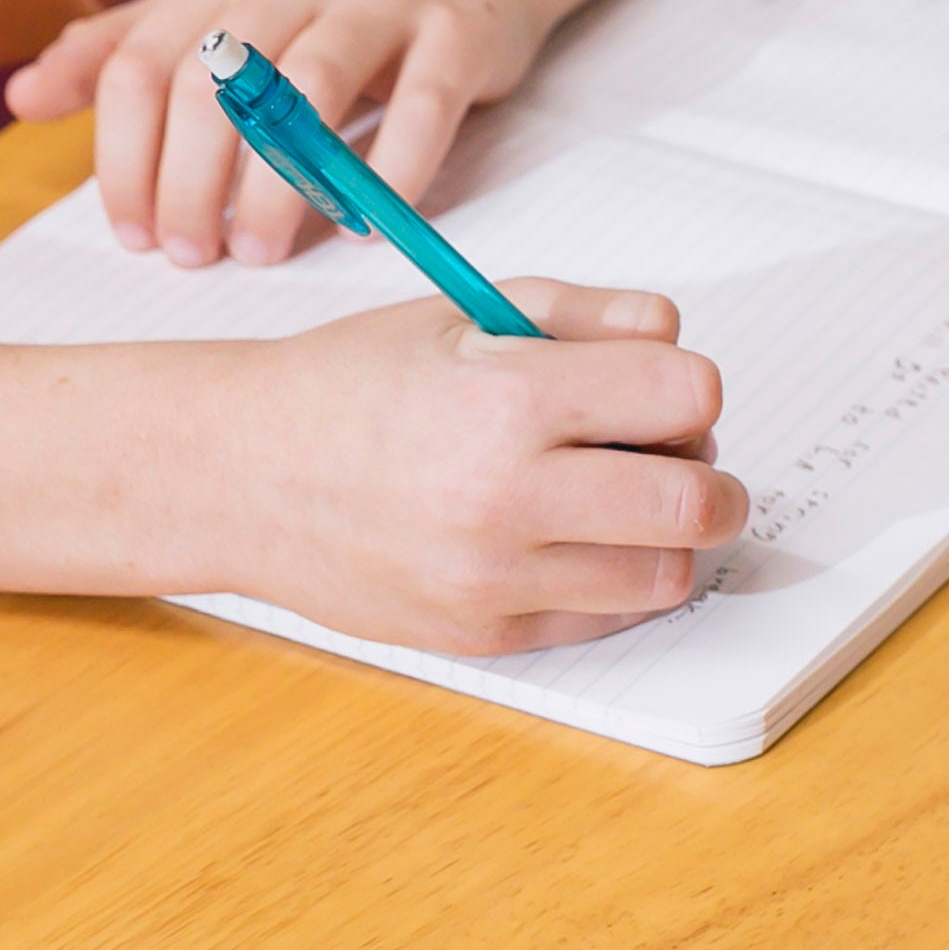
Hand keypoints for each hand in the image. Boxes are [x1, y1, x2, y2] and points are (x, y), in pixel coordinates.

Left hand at [6, 0, 556, 267]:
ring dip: (276, 185)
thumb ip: (128, 51)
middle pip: (216, 85)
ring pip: (309, 95)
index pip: (143, 67)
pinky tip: (365, 226)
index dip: (124, 157)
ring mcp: (379, 4)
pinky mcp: (457, 34)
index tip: (131, 234)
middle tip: (193, 255)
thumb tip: (23, 100)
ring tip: (262, 250)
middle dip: (191, 183)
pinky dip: (390, 173)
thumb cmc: (334, 2)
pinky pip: (422, 108)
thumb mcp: (223, 11)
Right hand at [203, 283, 746, 654]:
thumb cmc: (353, 385)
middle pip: (699, 502)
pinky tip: (574, 541)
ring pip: (668, 574)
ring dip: (669, 537)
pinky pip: (607, 617)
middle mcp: (505, 497)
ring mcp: (495, 579)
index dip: (687, 386)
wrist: (239, 474)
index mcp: (506, 399)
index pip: (687, 393)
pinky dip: (615, 580)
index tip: (661, 391)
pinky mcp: (486, 635)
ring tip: (621, 502)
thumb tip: (678, 343)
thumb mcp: (464, 314)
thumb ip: (586, 317)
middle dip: (708, 475)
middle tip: (675, 458)